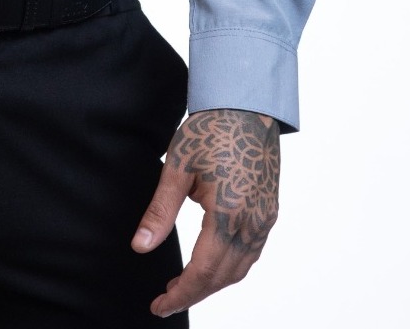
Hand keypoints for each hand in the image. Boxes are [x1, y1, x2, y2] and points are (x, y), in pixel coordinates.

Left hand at [132, 108, 279, 318]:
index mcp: (228, 214)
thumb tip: (140, 246)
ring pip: (241, 267)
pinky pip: (252, 251)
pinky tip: (212, 262)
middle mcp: (253, 223)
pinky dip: (231, 266)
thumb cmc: (210, 130)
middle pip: (224, 277)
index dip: (181, 294)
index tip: (159, 305)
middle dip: (195, 292)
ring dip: (214, 282)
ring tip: (184, 284)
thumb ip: (159, 210)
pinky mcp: (270, 210)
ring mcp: (265, 218)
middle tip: (165, 298)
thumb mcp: (177, 166)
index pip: (204, 272)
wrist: (247, 105)